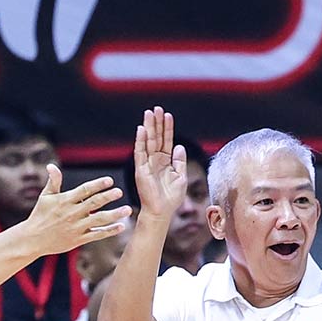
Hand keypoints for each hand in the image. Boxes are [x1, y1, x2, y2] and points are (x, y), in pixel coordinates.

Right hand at [22, 165, 128, 257]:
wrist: (33, 239)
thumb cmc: (40, 215)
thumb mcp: (45, 197)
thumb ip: (53, 181)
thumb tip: (51, 166)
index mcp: (65, 201)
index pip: (84, 190)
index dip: (97, 185)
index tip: (109, 180)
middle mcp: (72, 213)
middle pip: (93, 204)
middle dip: (107, 197)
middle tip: (119, 192)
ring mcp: (76, 227)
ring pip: (99, 220)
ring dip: (114, 215)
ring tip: (128, 210)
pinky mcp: (78, 240)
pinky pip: (97, 235)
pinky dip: (109, 231)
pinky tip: (121, 226)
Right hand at [130, 107, 187, 222]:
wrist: (161, 212)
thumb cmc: (171, 198)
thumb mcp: (181, 177)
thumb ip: (180, 162)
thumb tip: (179, 146)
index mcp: (165, 162)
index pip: (166, 140)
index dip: (167, 128)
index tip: (167, 115)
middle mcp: (155, 161)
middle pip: (156, 138)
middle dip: (156, 123)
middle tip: (156, 108)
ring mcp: (147, 164)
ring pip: (148, 142)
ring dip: (148, 127)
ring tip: (149, 113)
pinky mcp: (141, 170)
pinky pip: (140, 152)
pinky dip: (140, 141)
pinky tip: (141, 130)